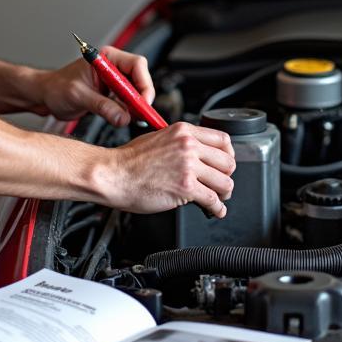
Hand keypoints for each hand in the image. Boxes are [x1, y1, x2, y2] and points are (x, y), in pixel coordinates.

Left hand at [35, 45, 154, 125]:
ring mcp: (113, 82)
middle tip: (143, 115)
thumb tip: (123, 117)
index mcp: (106, 58)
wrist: (45, 96)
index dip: (144, 83)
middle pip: (140, 79)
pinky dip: (130, 112)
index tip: (144, 102)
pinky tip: (127, 119)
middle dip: (142, 97)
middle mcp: (113, 67)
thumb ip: (101, 106)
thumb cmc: (56, 88)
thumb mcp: (78, 96)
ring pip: (136, 92)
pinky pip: (128, 102)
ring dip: (137, 106)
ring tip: (135, 119)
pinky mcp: (112, 95)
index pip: (136, 64)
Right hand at [106, 123, 235, 217]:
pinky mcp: (185, 187)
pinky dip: (217, 209)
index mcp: (183, 131)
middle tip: (221, 185)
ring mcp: (188, 166)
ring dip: (223, 194)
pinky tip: (214, 210)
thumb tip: (196, 154)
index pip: (223, 139)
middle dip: (226, 176)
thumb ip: (180, 143)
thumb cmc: (129, 160)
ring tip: (218, 198)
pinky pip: (213, 200)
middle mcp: (188, 146)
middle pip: (228, 162)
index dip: (228, 155)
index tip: (224, 164)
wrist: (114, 175)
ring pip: (225, 182)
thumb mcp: (158, 138)